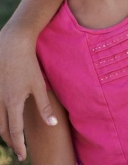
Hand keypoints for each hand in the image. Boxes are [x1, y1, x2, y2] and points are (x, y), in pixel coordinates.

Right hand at [0, 28, 56, 160]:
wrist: (12, 45)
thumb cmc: (28, 64)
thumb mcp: (39, 85)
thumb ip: (44, 107)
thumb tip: (52, 125)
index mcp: (13, 103)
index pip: (15, 132)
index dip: (19, 145)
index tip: (23, 155)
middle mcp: (0, 102)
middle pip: (2, 129)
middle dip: (10, 141)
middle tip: (19, 150)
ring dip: (3, 131)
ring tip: (12, 137)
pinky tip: (5, 119)